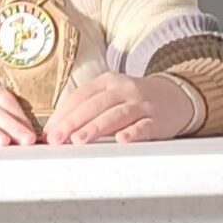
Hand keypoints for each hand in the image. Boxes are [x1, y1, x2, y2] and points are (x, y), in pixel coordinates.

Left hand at [47, 72, 189, 144]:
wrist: (175, 96)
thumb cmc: (134, 101)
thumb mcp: (110, 96)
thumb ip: (86, 110)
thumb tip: (56, 131)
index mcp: (107, 81)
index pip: (80, 97)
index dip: (62, 115)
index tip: (48, 133)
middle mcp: (124, 89)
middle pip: (95, 104)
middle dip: (73, 122)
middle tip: (57, 139)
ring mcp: (141, 104)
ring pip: (116, 114)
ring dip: (95, 128)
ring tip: (78, 140)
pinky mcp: (157, 119)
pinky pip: (144, 126)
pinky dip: (133, 133)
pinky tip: (122, 140)